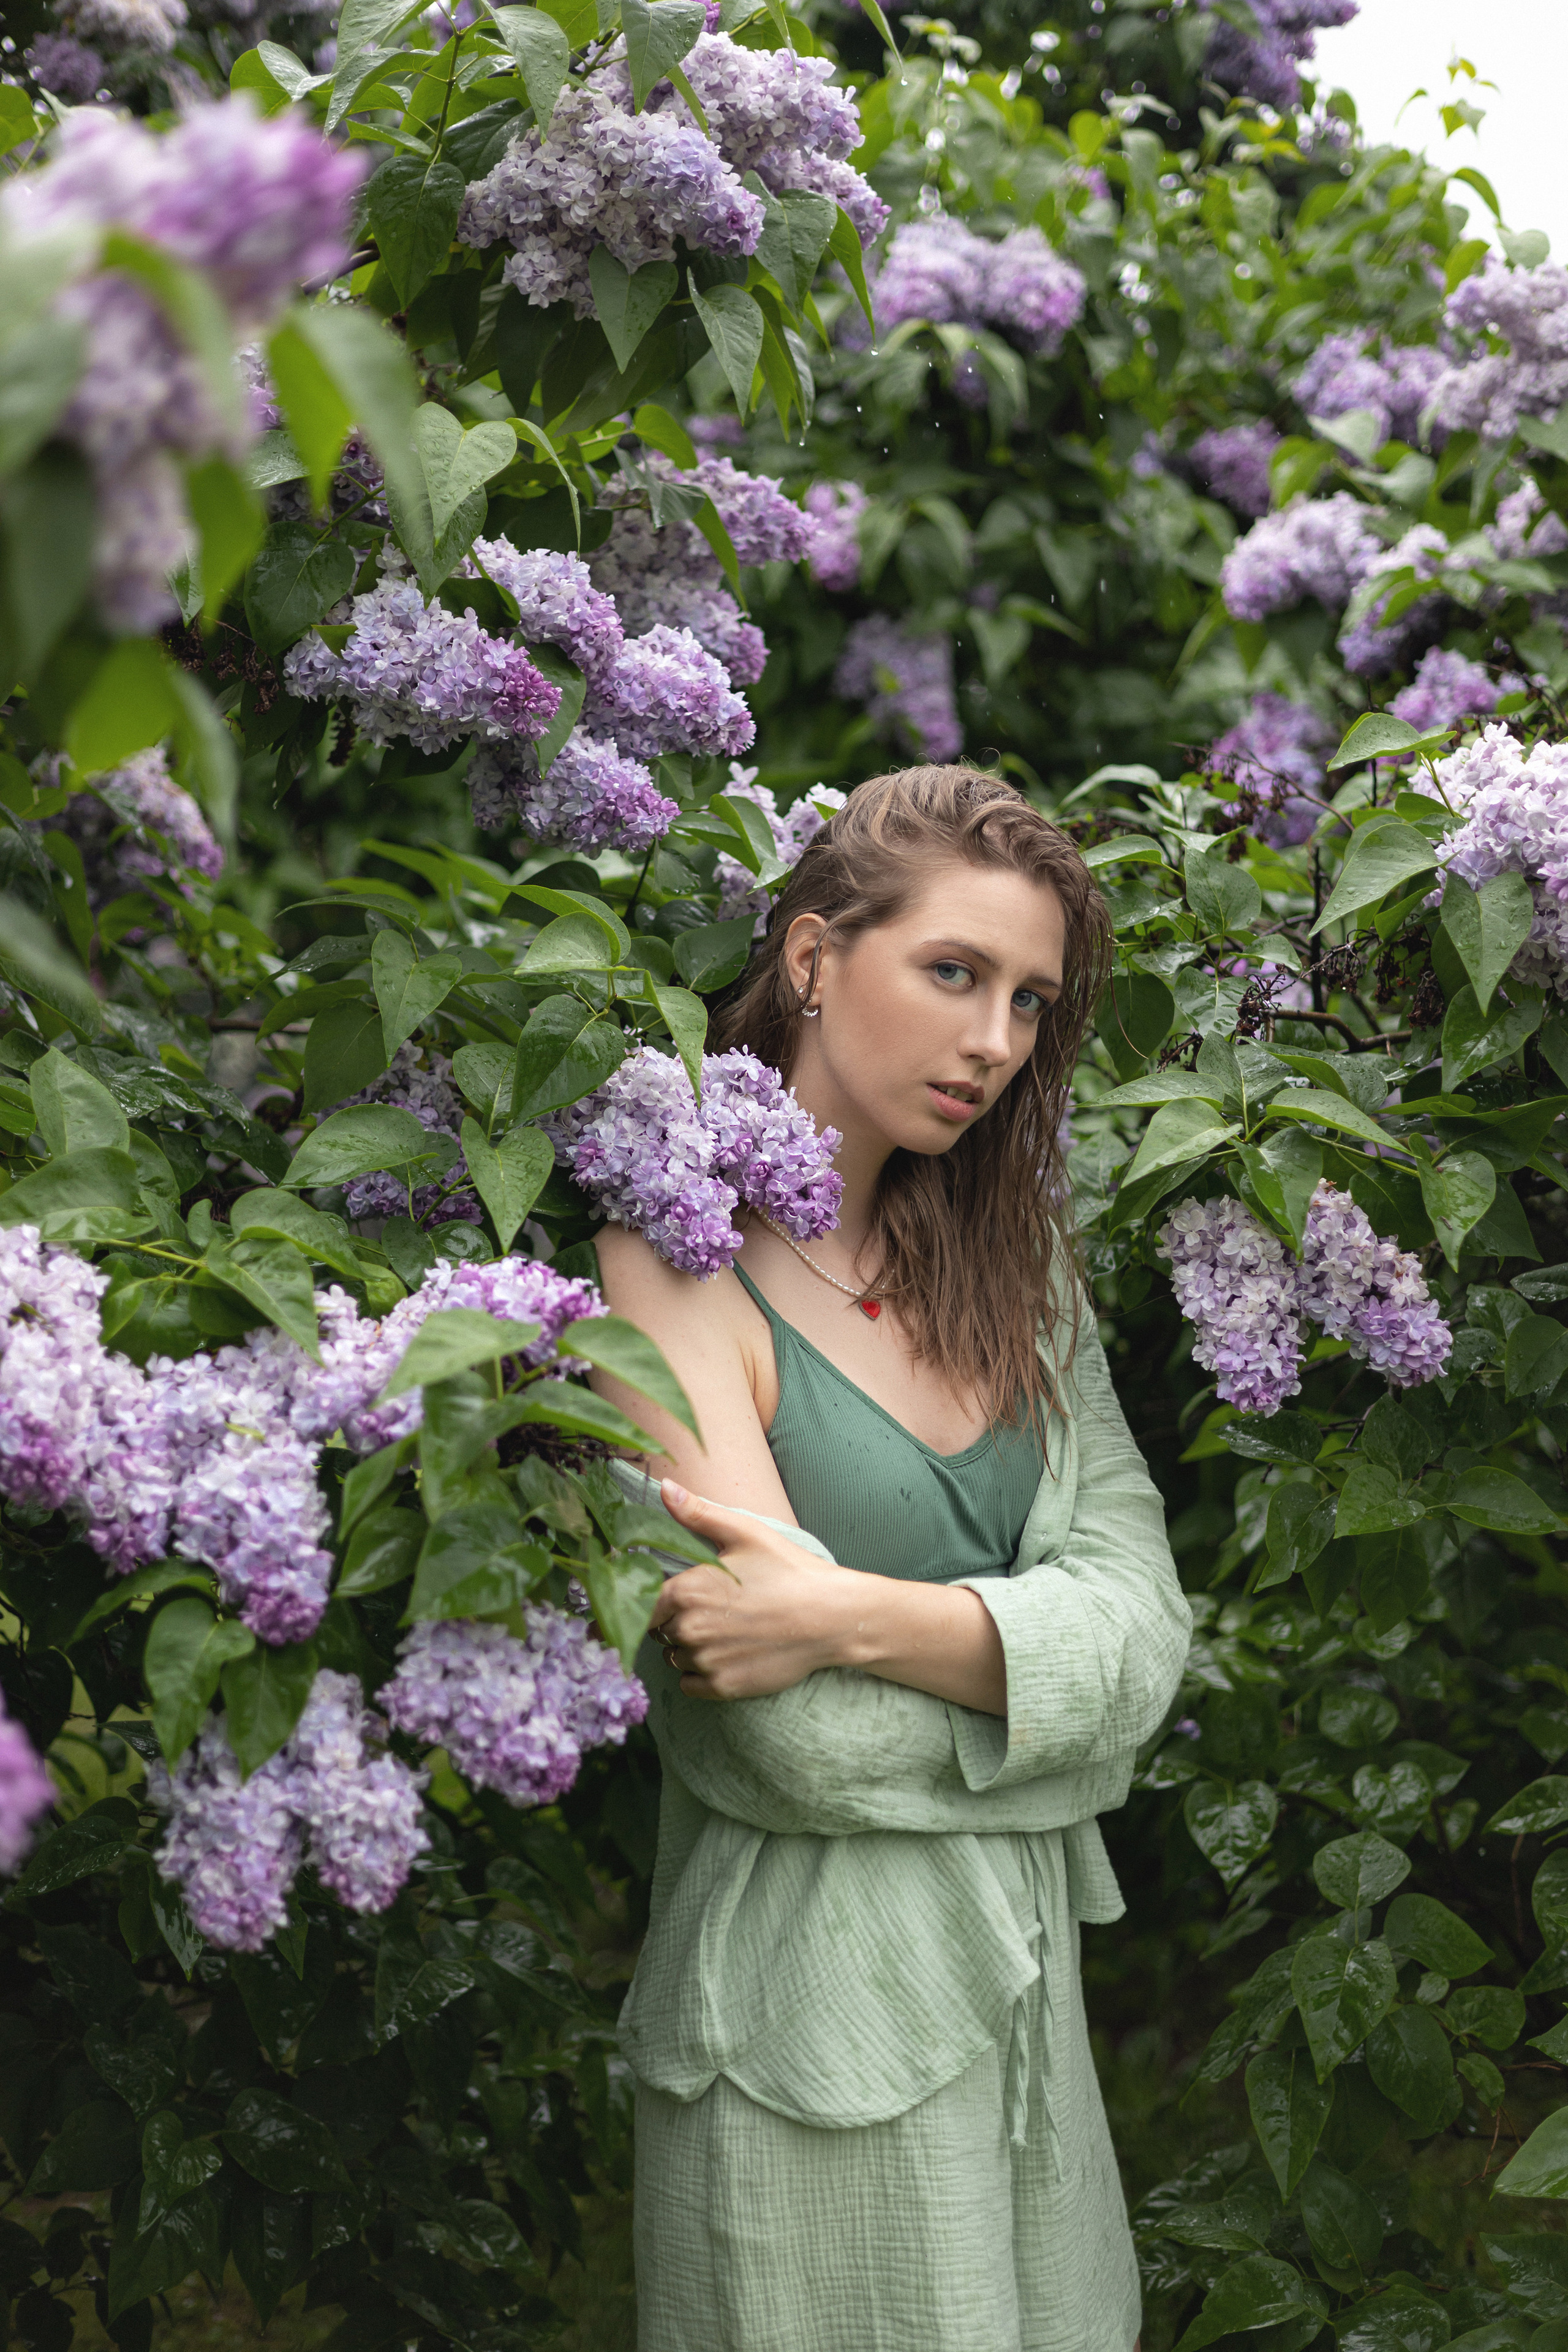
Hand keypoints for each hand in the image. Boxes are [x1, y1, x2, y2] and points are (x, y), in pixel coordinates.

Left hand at [649, 1481, 859, 1701]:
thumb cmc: (788, 1570)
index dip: (654, 1599)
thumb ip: (697, 1513)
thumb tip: (664, 1487)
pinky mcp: (723, 1686)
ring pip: (674, 1657)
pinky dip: (701, 1673)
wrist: (830, 1617)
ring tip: (725, 1630)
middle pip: (658, 1630)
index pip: (642, 1603)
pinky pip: (689, 1684)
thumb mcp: (744, 1533)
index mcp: (686, 1591)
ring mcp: (705, 1661)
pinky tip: (728, 1653)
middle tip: (713, 1609)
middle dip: (675, 1620)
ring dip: (688, 1647)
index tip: (674, 1596)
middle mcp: (688, 1629)